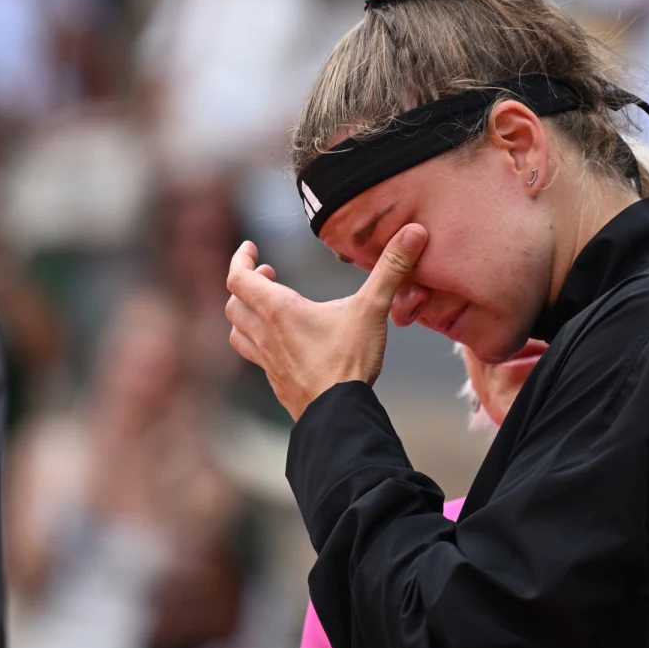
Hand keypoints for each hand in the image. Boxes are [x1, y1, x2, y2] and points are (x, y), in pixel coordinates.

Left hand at [225, 225, 427, 418]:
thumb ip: (391, 270)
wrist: (338, 414)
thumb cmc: (349, 362)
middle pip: (234, 304)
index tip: (250, 248)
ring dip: (245, 314)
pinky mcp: (276, 381)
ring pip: (237, 331)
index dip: (240, 259)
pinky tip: (281, 344)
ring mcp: (268, 361)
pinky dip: (257, 341)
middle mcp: (266, 334)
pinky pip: (254, 357)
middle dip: (247, 284)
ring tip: (265, 308)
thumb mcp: (372, 309)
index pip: (239, 278)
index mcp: (279, 311)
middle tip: (269, 276)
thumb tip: (414, 232)